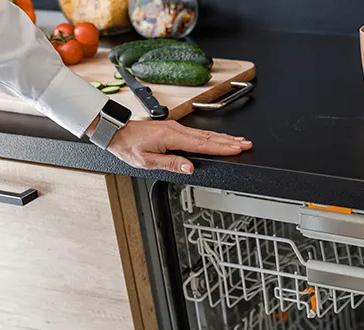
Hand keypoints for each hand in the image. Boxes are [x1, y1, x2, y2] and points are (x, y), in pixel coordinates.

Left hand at [103, 120, 251, 174]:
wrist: (116, 131)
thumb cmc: (129, 146)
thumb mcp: (146, 161)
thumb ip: (170, 164)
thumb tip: (189, 168)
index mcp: (171, 137)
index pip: (202, 144)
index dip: (222, 147)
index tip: (237, 148)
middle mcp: (176, 130)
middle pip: (208, 137)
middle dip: (229, 141)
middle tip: (247, 144)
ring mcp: (176, 128)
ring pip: (205, 133)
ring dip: (224, 137)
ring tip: (239, 141)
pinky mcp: (174, 129)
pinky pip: (198, 132)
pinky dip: (212, 135)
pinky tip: (218, 138)